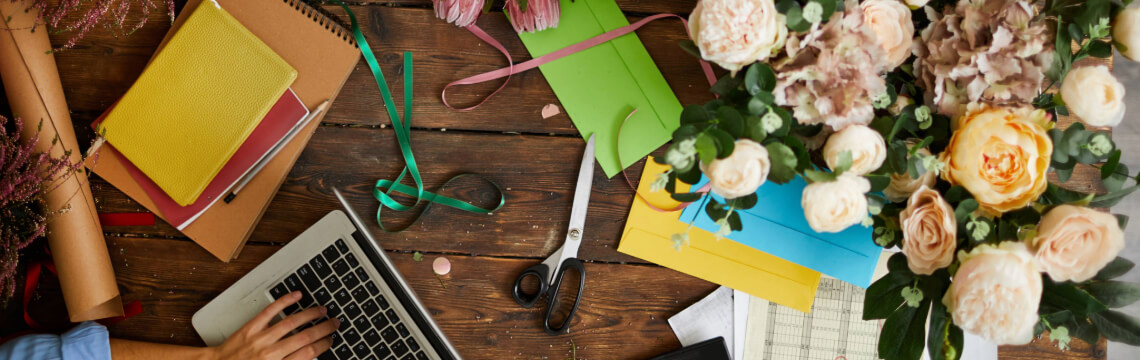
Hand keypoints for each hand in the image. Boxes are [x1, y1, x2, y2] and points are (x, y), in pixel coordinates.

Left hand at [210, 291, 340, 359]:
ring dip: (310, 315)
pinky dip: (285, 301)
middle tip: (334, 323)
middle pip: (305, 337)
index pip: (308, 353)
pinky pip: (270, 311)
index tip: (330, 339)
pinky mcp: (251, 327)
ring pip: (292, 323)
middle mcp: (271, 353)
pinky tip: (297, 296)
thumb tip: (309, 355)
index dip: (323, 344)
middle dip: (324, 329)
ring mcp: (261, 338)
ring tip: (322, 310)